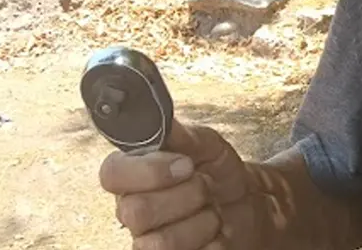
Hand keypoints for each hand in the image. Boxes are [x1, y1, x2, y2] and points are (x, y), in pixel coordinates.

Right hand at [99, 122, 258, 248]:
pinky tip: (216, 234)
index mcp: (134, 175)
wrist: (249, 207)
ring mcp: (148, 240)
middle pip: (136, 212)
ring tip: (213, 211)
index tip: (186, 164)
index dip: (149, 171)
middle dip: (186, 195)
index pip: (111, 174)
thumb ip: (187, 136)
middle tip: (206, 187)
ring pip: (159, 243)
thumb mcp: (211, 147)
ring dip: (201, 222)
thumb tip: (166, 124)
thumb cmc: (220, 174)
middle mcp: (133, 209)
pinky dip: (212, 244)